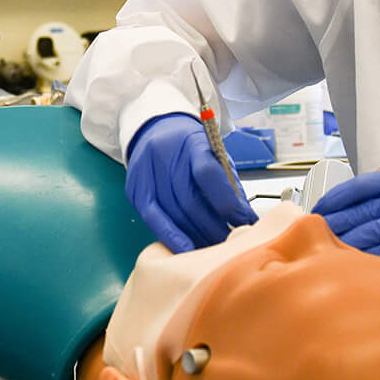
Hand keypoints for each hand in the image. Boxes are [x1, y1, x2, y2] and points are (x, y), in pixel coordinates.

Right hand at [124, 113, 255, 252]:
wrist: (158, 131)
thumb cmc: (192, 149)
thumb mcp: (215, 156)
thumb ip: (228, 185)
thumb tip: (244, 220)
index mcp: (192, 141)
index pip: (208, 173)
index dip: (227, 203)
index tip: (243, 221)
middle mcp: (164, 153)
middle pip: (190, 200)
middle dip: (214, 227)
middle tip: (230, 244)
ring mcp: (145, 171)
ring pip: (172, 213)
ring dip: (196, 236)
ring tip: (213, 247)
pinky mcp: (134, 188)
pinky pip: (153, 218)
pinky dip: (171, 236)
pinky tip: (187, 248)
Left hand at [313, 167, 379, 293]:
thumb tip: (352, 216)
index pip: (364, 184)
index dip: (337, 197)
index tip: (319, 208)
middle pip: (364, 207)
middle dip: (336, 221)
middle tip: (314, 233)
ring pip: (372, 229)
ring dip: (346, 241)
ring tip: (326, 250)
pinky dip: (368, 255)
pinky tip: (352, 261)